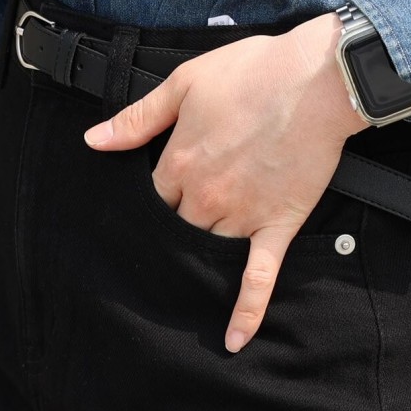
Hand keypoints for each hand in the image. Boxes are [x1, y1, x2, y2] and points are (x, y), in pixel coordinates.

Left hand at [83, 9, 368, 351]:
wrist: (316, 78)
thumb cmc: (253, 71)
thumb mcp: (185, 82)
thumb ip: (138, 118)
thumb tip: (93, 140)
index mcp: (179, 163)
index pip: (150, 198)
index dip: (153, 195)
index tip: (157, 194)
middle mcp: (206, 197)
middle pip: (176, 227)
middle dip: (175, 225)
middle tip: (179, 222)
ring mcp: (242, 216)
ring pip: (208, 250)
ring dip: (199, 256)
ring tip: (188, 268)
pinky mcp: (278, 225)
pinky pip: (259, 276)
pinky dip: (246, 310)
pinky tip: (234, 338)